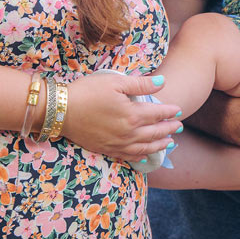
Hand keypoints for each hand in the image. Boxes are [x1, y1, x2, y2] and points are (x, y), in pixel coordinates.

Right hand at [64, 72, 180, 162]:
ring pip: (145, 148)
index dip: (170, 112)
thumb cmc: (87, 91)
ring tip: (169, 143)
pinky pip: (129, 156)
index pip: (158, 114)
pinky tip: (145, 155)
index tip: (179, 110)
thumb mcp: (115, 81)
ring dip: (159, 145)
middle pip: (154, 133)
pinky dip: (141, 156)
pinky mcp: (106, 149)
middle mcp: (128, 133)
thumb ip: (140, 84)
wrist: (60, 110)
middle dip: (169, 129)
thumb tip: (162, 82)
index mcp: (132, 115)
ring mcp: (117, 144)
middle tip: (179, 127)